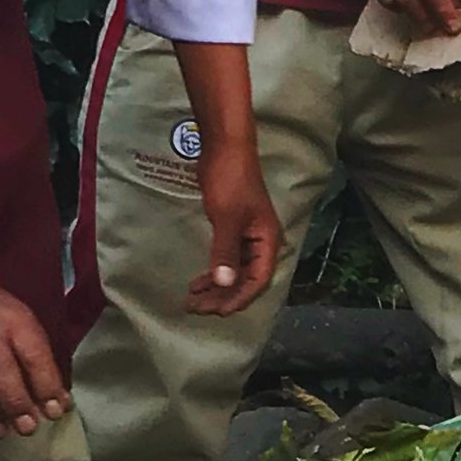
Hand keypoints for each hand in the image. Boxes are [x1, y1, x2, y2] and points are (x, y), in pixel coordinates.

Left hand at [190, 146, 282, 316]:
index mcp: (268, 241)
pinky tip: (198, 282)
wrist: (225, 148)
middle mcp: (261, 243)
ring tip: (193, 300)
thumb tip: (224, 284)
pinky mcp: (233, 230)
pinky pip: (226, 260)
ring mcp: (247, 237)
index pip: (258, 281)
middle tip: (196, 308)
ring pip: (234, 272)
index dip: (238, 299)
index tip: (217, 312)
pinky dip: (213, 272)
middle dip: (222, 297)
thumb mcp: (227, 218)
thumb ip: (225, 252)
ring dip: (216, 288)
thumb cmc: (231, 181)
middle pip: (245, 281)